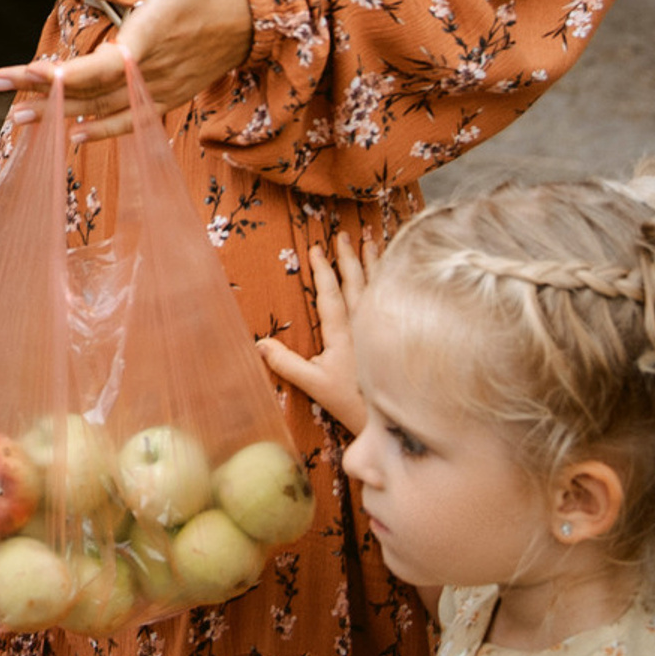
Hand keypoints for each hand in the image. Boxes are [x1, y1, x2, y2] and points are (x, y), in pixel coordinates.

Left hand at [0, 0, 254, 140]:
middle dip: (44, 91)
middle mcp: (156, 68)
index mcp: (154, 32)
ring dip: (62, 114)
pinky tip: (72, 136)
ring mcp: (164, 87)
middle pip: (94, 90)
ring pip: (107, 109)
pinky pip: (132, 119)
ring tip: (18, 117)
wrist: (261, 13)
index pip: (103, 65)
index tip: (29, 72)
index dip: (65, 76)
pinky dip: (102, 130)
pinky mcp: (171, 95)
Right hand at [258, 234, 378, 437]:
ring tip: (370, 241)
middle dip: (349, 257)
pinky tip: (394, 271)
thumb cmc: (352, 403)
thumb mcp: (314, 385)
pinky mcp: (396, 335)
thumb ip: (287, 364)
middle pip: (357, 283)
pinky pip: (393, 299)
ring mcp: (383, 328)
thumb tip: (258, 343)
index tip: (315, 248)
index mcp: (343, 332)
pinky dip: (392, 281)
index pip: (331, 293)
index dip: (322, 270)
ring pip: (378, 287)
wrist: (392, 421)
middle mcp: (365, 324)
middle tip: (343, 234)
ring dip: (373, 262)